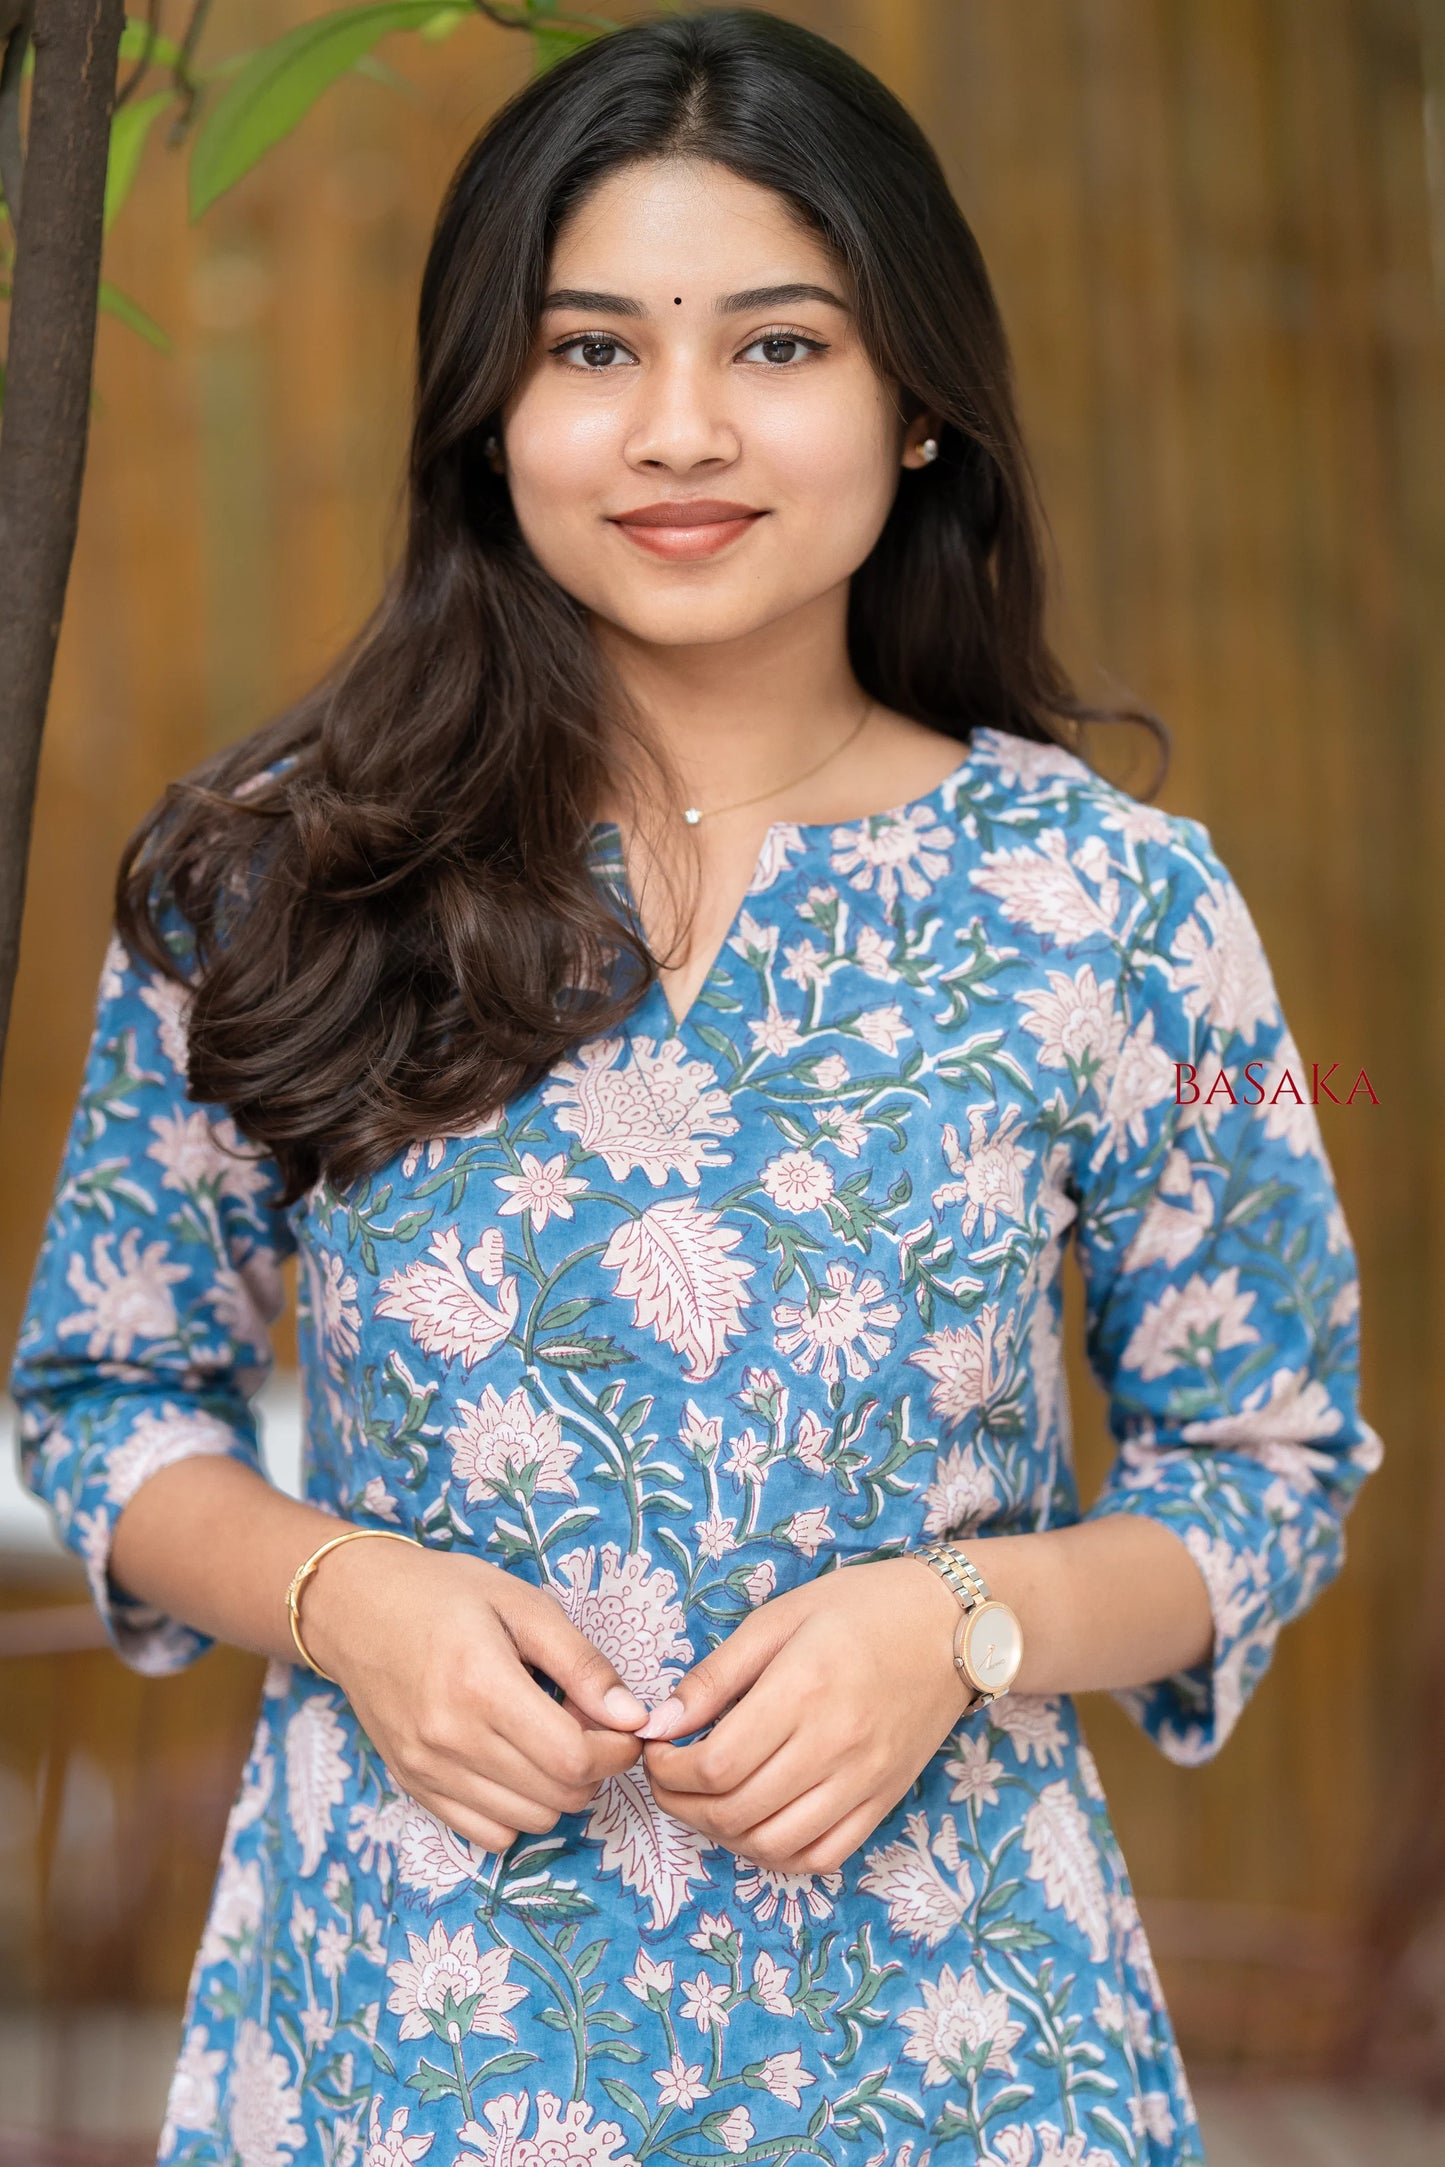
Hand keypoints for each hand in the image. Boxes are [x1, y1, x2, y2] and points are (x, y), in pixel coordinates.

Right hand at [302, 1540, 650, 1853]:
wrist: (355, 1608)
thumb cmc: (444, 1594)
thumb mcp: (522, 1605)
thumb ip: (581, 1663)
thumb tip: (633, 1717)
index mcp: (482, 1685)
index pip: (573, 1758)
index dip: (616, 1751)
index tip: (625, 1726)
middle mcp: (450, 1738)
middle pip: (557, 1796)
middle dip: (594, 1768)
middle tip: (590, 1726)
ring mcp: (427, 1770)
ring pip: (528, 1822)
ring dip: (558, 1791)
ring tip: (551, 1741)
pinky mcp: (414, 1786)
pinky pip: (486, 1835)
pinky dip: (517, 1811)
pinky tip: (515, 1764)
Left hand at [638, 1557, 973, 1875]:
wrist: (951, 1624)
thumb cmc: (860, 1608)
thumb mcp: (779, 1619)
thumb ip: (717, 1675)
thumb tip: (661, 1723)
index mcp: (802, 1691)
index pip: (715, 1765)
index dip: (668, 1771)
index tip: (656, 1751)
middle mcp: (834, 1746)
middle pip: (735, 1811)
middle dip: (681, 1805)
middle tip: (667, 1780)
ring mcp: (864, 1782)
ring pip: (773, 1844)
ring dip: (722, 1835)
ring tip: (704, 1803)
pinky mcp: (884, 1801)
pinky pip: (822, 1856)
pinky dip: (777, 1854)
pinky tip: (755, 1826)